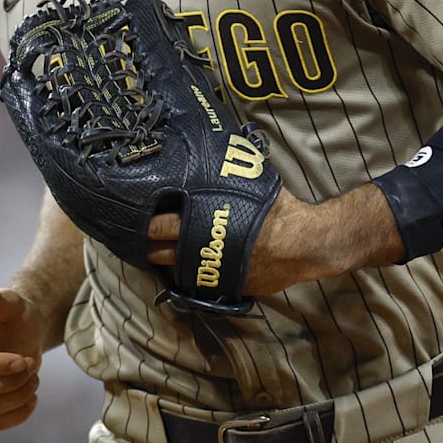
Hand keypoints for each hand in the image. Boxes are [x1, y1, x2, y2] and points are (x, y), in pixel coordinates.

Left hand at [147, 184, 402, 295]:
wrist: (303, 244)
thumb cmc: (278, 209)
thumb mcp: (249, 183)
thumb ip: (224, 178)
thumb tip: (209, 155)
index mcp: (205, 220)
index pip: (163, 225)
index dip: (148, 222)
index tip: (139, 215)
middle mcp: (203, 249)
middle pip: (160, 250)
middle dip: (148, 242)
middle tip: (140, 234)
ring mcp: (212, 271)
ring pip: (173, 269)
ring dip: (163, 260)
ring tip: (153, 250)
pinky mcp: (223, 286)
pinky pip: (194, 282)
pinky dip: (185, 273)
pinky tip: (181, 265)